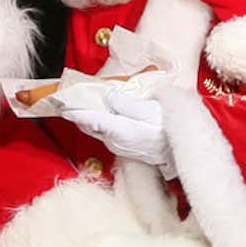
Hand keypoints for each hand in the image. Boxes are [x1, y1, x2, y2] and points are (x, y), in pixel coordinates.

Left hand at [58, 83, 173, 172]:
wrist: (185, 149)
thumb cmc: (171, 127)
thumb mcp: (152, 110)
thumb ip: (127, 104)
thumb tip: (108, 97)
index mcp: (121, 131)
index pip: (91, 119)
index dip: (75, 109)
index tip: (60, 102)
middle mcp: (116, 142)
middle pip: (90, 126)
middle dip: (77, 113)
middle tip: (64, 100)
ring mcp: (120, 147)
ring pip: (97, 130)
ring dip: (87, 117)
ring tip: (78, 104)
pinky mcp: (125, 148)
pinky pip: (105, 133)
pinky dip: (98, 123)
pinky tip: (99, 114)